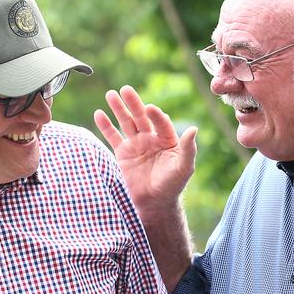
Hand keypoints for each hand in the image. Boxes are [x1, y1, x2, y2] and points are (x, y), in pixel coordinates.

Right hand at [94, 85, 197, 212]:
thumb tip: (194, 129)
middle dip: (133, 103)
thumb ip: (188, 149)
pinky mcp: (122, 154)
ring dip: (118, 108)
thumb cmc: (172, 186)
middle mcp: (151, 139)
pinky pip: (112, 137)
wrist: (153, 204)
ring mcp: (135, 145)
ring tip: (110, 94)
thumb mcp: (183, 168)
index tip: (149, 109)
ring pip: (126, 123)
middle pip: (141, 117)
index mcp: (167, 139)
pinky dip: (105, 126)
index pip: (160, 122)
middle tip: (125, 89)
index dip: (155, 115)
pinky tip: (99, 113)